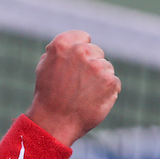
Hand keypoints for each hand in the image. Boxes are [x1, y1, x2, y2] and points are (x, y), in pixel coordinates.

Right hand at [26, 31, 120, 146]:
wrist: (54, 121)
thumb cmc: (48, 95)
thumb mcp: (46, 67)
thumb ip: (61, 53)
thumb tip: (76, 45)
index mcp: (62, 44)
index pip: (82, 37)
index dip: (80, 49)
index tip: (76, 62)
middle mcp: (81, 51)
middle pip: (96, 51)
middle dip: (90, 64)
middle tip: (77, 83)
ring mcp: (98, 66)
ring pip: (106, 67)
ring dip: (99, 78)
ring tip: (83, 93)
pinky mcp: (111, 81)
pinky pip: (114, 82)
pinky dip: (106, 91)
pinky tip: (92, 100)